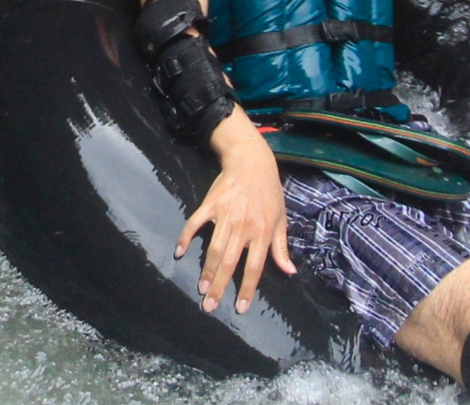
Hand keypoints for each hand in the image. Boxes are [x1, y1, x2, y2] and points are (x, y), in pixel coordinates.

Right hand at [178, 123, 295, 312]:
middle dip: (220, 287)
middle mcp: (244, 226)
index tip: (239, 308)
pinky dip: (186, 237)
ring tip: (200, 288)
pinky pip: (195, 223)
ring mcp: (226, 215)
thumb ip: (281, 247)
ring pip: (214, 248)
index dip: (246, 289)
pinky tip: (180, 252)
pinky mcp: (210, 204)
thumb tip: (289, 271)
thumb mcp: (281, 219)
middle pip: (230, 262)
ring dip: (206, 270)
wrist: (252, 161)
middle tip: (209, 306)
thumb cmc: (269, 193)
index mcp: (263, 232)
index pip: (255, 267)